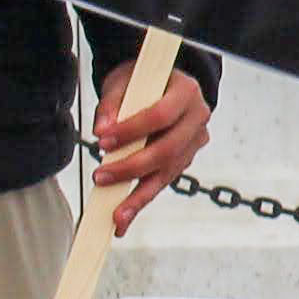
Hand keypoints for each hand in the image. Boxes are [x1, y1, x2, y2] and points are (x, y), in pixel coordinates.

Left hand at [92, 65, 208, 231]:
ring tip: (114, 215)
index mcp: (187, 92)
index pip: (161, 115)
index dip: (131, 130)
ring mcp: (194, 143)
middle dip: (131, 168)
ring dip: (137, 195)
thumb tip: (101, 129)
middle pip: (167, 151)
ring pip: (167, 173)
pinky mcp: (184, 160)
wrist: (159, 84)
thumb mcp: (123, 82)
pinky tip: (123, 217)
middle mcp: (197, 119)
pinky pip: (162, 182)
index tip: (102, 140)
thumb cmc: (141, 81)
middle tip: (101, 177)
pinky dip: (141, 200)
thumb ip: (111, 104)